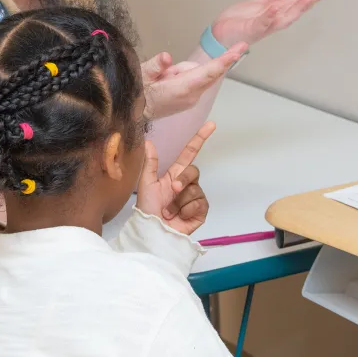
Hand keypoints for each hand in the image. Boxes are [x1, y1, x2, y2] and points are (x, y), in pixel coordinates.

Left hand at [136, 121, 214, 235]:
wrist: (152, 232)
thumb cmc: (147, 209)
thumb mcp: (146, 184)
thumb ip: (150, 163)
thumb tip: (149, 141)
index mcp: (174, 175)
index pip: (190, 153)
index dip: (200, 139)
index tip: (211, 125)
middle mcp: (186, 185)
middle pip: (194, 172)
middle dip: (184, 180)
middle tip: (173, 190)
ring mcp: (194, 199)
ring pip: (195, 190)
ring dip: (180, 201)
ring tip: (169, 211)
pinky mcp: (200, 212)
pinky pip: (200, 204)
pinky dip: (187, 210)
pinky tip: (179, 217)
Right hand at [141, 45, 246, 118]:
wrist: (135, 115)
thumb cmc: (138, 94)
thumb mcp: (141, 76)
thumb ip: (155, 66)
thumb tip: (166, 57)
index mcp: (181, 89)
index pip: (207, 72)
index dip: (224, 61)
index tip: (238, 51)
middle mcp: (191, 96)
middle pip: (210, 73)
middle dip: (218, 61)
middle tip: (230, 49)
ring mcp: (192, 99)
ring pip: (200, 75)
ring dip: (186, 70)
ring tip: (164, 76)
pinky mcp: (190, 100)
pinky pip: (196, 81)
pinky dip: (187, 76)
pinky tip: (168, 80)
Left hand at [210, 0, 327, 47]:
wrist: (218, 34)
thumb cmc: (234, 23)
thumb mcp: (254, 6)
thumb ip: (268, 1)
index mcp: (273, 14)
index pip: (294, 2)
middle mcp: (271, 21)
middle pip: (294, 10)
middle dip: (308, 1)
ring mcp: (262, 26)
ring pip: (283, 17)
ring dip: (295, 8)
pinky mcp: (250, 29)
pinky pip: (262, 22)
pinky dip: (269, 16)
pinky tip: (276, 7)